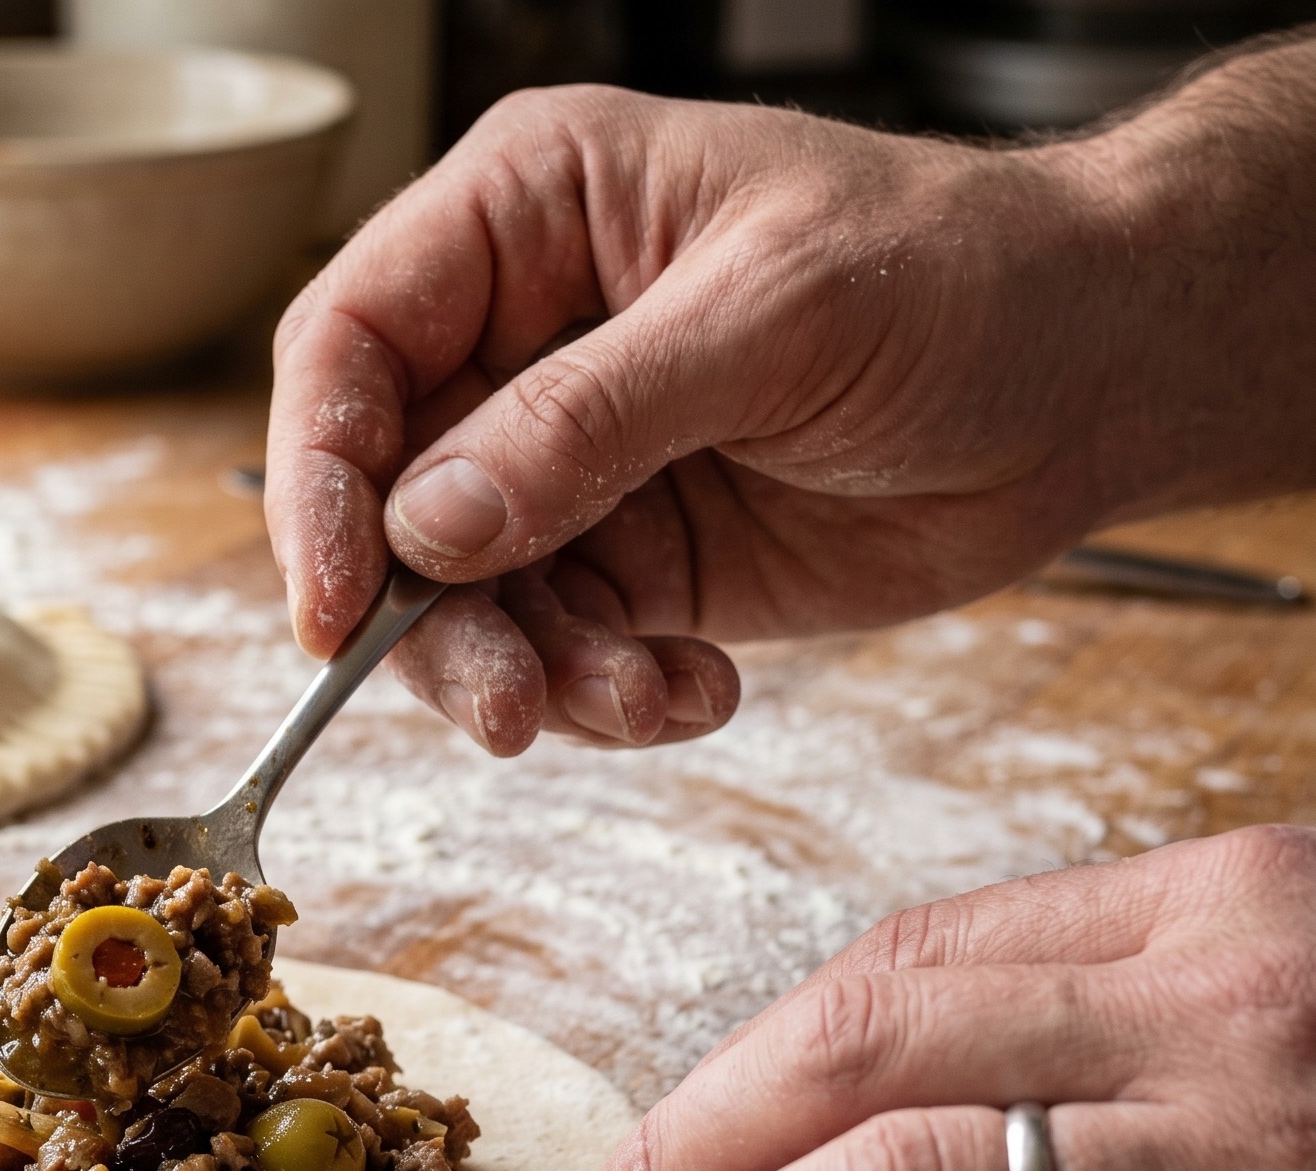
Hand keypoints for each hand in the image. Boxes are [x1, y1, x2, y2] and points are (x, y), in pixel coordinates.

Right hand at [266, 49, 1315, 755]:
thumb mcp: (774, 318)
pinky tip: (692, 693)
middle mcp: (524, 343)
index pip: (352, 342)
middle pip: (384, 497)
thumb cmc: (962, 275)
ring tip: (629, 701)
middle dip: (429, 617)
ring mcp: (570, 464)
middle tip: (502, 703)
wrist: (1099, 378)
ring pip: (461, 601)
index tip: (341, 600)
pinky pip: (558, 654)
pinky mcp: (631, 562)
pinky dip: (605, 700)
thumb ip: (590, 421)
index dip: (320, 473)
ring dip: (525, 677)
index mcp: (529, 218)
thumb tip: (428, 524)